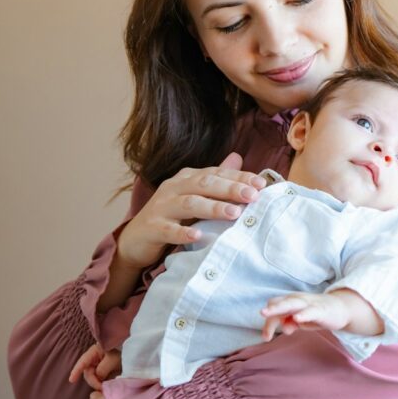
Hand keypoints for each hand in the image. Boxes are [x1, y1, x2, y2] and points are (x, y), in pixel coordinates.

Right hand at [68, 343, 120, 390]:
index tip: (71, 380)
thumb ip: (102, 369)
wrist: (131, 350)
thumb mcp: (112, 359)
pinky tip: (103, 386)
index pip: (83, 362)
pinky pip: (97, 377)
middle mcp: (93, 358)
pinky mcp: (102, 369)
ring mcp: (97, 364)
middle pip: (88, 372)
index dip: (76, 371)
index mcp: (94, 352)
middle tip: (101, 387)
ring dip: (96, 382)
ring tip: (104, 387)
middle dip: (93, 381)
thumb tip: (97, 377)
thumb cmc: (121, 350)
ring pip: (92, 376)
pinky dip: (99, 382)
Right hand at [117, 153, 267, 268]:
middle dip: (230, 189)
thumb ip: (214, 179)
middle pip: (204, 184)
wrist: (136, 240)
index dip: (239, 177)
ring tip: (234, 214)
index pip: (216, 174)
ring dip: (212, 208)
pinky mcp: (152, 228)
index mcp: (186, 178)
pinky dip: (183, 233)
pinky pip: (168, 230)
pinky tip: (198, 236)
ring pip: (189, 204)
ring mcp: (161, 207)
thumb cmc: (171, 217)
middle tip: (253, 196)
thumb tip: (238, 158)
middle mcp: (173, 188)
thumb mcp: (193, 196)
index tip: (261, 185)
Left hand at [260, 292, 351, 340]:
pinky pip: (310, 311)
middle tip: (262, 313)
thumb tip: (284, 328)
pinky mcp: (321, 310)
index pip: (274, 307)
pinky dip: (303, 314)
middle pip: (281, 302)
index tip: (266, 338)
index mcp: (290, 302)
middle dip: (271, 309)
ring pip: (292, 303)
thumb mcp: (300, 320)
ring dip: (280, 308)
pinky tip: (297, 318)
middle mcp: (297, 300)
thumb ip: (289, 323)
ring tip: (268, 312)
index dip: (268, 321)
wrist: (340, 308)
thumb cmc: (316, 313)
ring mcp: (309, 304)